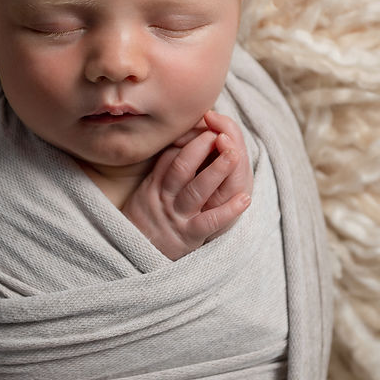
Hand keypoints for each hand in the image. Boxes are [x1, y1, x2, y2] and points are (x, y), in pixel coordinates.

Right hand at [121, 111, 252, 259]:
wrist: (134, 256)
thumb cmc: (147, 218)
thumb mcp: (147, 190)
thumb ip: (164, 167)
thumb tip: (186, 139)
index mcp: (157, 183)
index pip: (172, 155)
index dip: (190, 138)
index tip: (206, 124)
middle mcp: (166, 197)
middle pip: (182, 167)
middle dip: (202, 146)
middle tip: (219, 131)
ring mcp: (179, 216)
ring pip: (197, 189)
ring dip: (217, 169)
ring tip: (234, 152)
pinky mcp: (190, 236)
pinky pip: (209, 222)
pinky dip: (228, 210)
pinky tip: (244, 200)